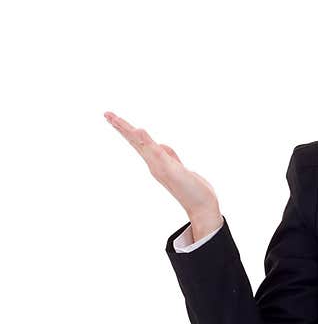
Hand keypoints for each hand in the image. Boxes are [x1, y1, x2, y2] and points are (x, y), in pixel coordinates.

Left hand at [104, 111, 220, 219]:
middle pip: (136, 142)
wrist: (203, 208)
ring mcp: (166, 166)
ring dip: (138, 137)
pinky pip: (165, 154)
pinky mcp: (178, 169)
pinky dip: (160, 148)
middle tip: (108, 115)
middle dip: (123, 129)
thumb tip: (137, 130)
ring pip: (149, 147)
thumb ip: (154, 150)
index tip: (107, 115)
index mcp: (153, 161)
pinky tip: (160, 146)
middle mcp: (156, 163)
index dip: (122, 126)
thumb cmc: (189, 190)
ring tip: (130, 130)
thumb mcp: (169, 168)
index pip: (134, 139)